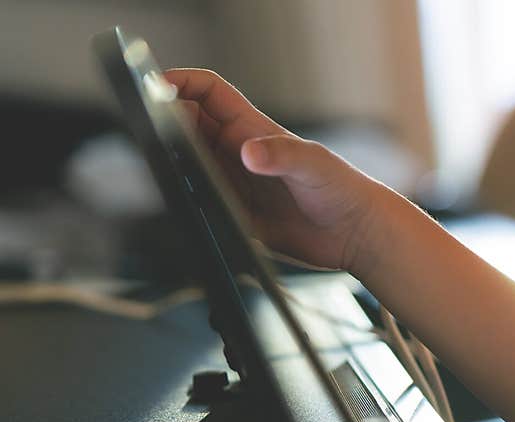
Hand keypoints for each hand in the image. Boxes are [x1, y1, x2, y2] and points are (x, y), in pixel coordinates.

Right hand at [163, 68, 397, 274]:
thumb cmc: (343, 189)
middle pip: (188, 125)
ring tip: (157, 164)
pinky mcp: (237, 214)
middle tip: (148, 131)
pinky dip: (184, 196)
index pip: (208, 93)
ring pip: (188, 162)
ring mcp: (236, 183)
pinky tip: (179, 200)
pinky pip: (200, 200)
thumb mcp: (313, 165)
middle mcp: (240, 153)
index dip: (181, 83)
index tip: (154, 86)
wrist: (355, 235)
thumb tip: (248, 153)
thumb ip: (281, 156)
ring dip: (171, 160)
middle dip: (164, 121)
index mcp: (254, 129)